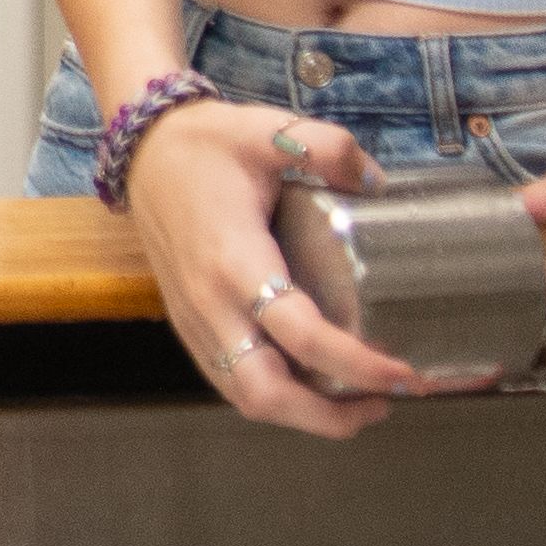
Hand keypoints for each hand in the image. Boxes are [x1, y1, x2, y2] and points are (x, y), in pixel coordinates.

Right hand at [118, 98, 415, 438]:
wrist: (141, 150)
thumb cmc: (206, 143)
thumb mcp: (266, 128)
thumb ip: (326, 147)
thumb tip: (377, 181)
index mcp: (234, 260)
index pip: (300, 335)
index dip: (357, 364)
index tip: (404, 372)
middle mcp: (211, 304)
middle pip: (265, 392)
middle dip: (327, 417)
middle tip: (383, 403)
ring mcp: (194, 320)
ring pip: (245, 397)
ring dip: (303, 415)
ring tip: (357, 403)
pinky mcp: (188, 324)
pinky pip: (229, 381)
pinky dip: (275, 398)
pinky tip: (311, 384)